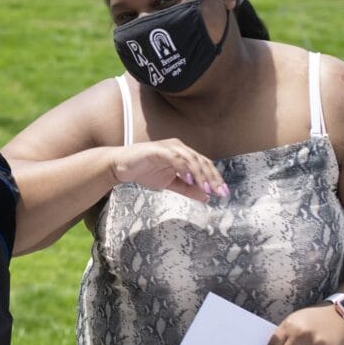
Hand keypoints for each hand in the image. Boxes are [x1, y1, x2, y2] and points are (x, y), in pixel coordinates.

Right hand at [108, 138, 228, 201]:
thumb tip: (206, 197)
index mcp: (183, 154)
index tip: (223, 193)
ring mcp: (168, 147)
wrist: (120, 167)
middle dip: (212, 177)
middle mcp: (178, 147)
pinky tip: (189, 179)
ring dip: (200, 174)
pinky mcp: (158, 150)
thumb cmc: (143, 171)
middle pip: (201, 161)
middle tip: (219, 192)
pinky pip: (174, 158)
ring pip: (191, 159)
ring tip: (207, 188)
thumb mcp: (169, 184)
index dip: (215, 178)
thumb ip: (187, 189)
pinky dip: (183, 168)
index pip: (204, 165)